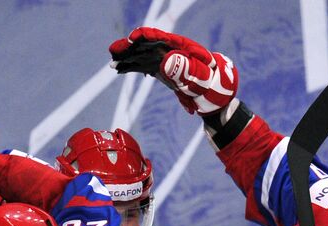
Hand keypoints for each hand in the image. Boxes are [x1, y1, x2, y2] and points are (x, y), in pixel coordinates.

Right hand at [110, 28, 237, 115]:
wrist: (214, 89)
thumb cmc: (210, 81)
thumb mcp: (201, 76)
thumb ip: (186, 69)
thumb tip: (166, 62)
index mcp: (179, 46)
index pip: (160, 36)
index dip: (145, 36)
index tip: (133, 38)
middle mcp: (168, 50)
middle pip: (146, 44)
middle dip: (129, 48)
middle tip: (114, 52)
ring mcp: (162, 59)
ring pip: (141, 55)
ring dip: (127, 58)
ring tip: (113, 63)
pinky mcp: (159, 68)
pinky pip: (142, 65)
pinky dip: (131, 67)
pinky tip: (119, 69)